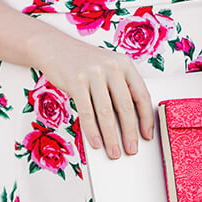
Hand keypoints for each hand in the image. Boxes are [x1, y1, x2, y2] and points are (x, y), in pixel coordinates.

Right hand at [26, 30, 153, 159]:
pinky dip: (92, 131)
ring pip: (106, 113)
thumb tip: (128, 125)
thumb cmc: (84, 64)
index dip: (146, 119)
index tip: (147, 136)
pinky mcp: (76, 81)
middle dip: (130, 133)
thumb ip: (119, 90)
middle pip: (125, 107)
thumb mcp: (108, 70)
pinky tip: (96, 143)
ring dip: (111, 137)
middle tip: (132, 150)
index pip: (142, 95)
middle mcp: (112, 67)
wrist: (55, 48)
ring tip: (114, 152)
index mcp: (125, 64)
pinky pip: (87, 112)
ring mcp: (93, 73)